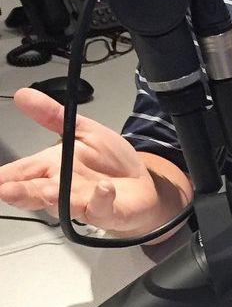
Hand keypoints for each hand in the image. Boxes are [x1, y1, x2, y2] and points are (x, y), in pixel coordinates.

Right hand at [0, 88, 187, 233]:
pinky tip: (104, 188)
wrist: (143, 183)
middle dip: (20, 193)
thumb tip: (24, 95)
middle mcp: (63, 188)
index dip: (5, 178)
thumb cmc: (111, 162)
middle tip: (6, 191)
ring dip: (56, 198)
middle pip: (35, 193)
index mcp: (52, 167)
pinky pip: (101, 209)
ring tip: (48, 190)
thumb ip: (54, 117)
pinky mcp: (107, 211)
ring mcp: (83, 203)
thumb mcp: (83, 131)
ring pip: (63, 205)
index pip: (21, 172)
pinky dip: (101, 199)